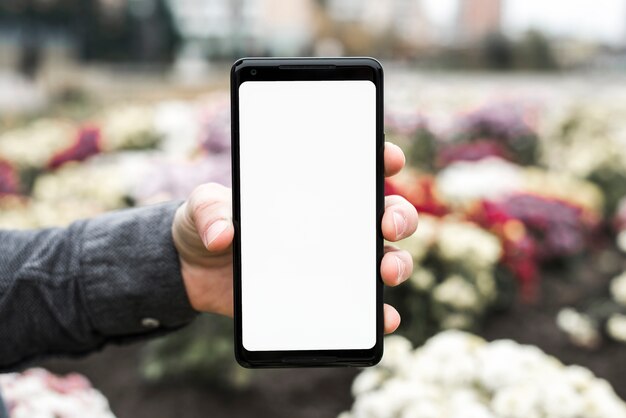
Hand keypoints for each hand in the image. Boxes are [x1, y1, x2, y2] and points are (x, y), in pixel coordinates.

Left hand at [172, 142, 417, 333]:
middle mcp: (331, 225)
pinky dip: (379, 313)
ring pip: (383, 258)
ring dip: (397, 263)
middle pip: (383, 215)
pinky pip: (361, 305)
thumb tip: (224, 236)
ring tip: (388, 272)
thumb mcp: (201, 208)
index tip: (389, 159)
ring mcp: (331, 262)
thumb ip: (209, 211)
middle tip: (387, 223)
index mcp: (310, 193)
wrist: (193, 272)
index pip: (356, 170)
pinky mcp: (322, 296)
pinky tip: (384, 318)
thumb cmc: (206, 225)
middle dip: (398, 215)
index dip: (380, 159)